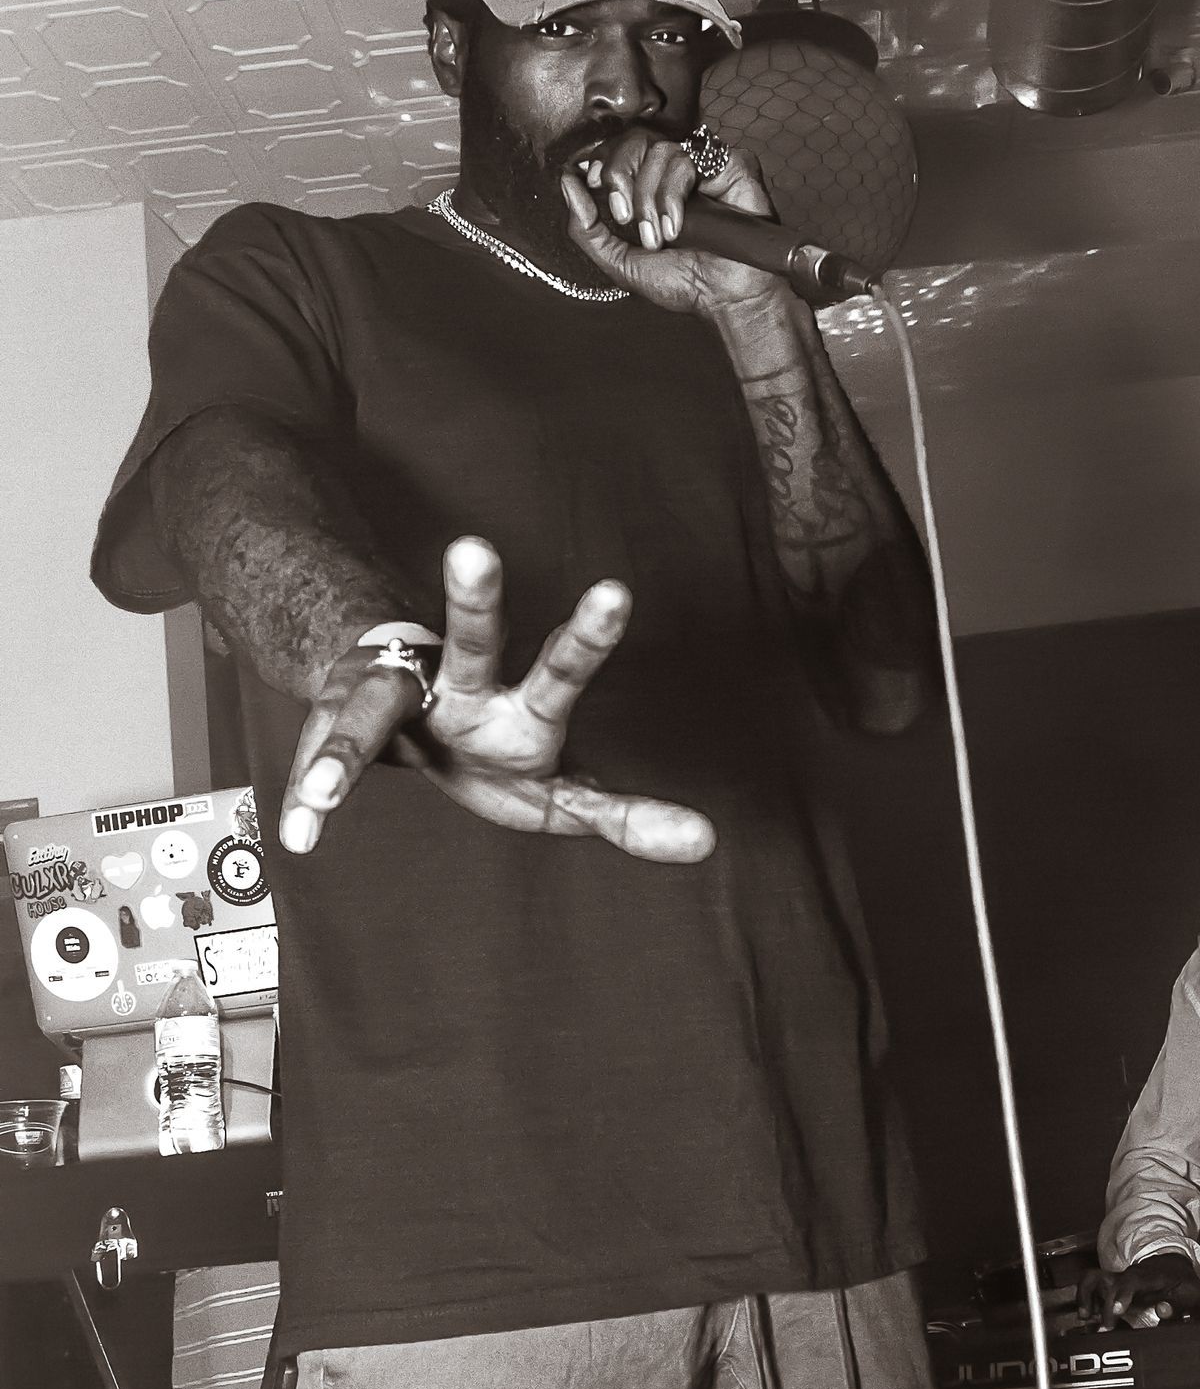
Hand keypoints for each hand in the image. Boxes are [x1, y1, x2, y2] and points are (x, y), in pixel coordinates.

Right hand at [280, 537, 714, 863]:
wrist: (415, 728)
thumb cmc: (498, 758)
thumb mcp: (567, 794)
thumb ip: (629, 816)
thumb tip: (710, 841)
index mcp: (525, 705)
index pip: (564, 665)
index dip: (589, 633)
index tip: (617, 591)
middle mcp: (461, 689)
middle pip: (473, 638)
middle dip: (474, 598)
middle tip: (472, 547)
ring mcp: (397, 705)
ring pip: (374, 705)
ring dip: (347, 744)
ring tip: (324, 788)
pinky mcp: (352, 730)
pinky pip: (332, 766)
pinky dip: (316, 798)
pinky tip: (301, 833)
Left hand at [558, 130, 782, 317]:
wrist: (726, 298)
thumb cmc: (683, 282)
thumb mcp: (620, 262)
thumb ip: (587, 229)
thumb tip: (566, 182)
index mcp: (650, 184)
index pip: (619, 149)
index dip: (603, 162)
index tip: (596, 188)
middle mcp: (675, 170)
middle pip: (635, 140)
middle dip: (621, 176)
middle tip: (626, 217)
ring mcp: (704, 165)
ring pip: (661, 150)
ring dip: (652, 197)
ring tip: (662, 235)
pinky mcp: (731, 164)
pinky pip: (692, 156)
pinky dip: (675, 191)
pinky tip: (679, 225)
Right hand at [1077, 1251, 1199, 1330]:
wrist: (1173, 1264)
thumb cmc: (1180, 1280)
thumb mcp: (1190, 1292)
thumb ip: (1178, 1304)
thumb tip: (1163, 1311)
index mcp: (1149, 1276)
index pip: (1133, 1281)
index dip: (1123, 1294)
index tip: (1117, 1310)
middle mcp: (1129, 1275)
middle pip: (1108, 1283)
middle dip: (1104, 1307)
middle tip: (1105, 1328)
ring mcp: (1117, 1278)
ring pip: (1092, 1278)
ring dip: (1084, 1297)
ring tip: (1084, 1317)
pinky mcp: (1110, 1284)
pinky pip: (1090, 1286)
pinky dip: (1084, 1299)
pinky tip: (1087, 1315)